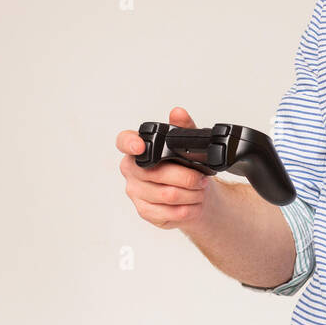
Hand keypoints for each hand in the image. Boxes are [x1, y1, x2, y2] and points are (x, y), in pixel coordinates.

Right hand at [117, 106, 212, 229]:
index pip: (124, 141)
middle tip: (201, 178)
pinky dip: (187, 208)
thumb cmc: (187, 167)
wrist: (195, 194)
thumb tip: (178, 113)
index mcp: (138, 149)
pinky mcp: (144, 210)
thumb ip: (184, 128)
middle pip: (156, 173)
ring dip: (190, 193)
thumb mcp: (189, 145)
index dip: (130, 143)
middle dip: (186, 177)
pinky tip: (192, 204)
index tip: (141, 146)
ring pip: (166, 194)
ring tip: (200, 190)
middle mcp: (132, 169)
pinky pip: (167, 212)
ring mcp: (135, 191)